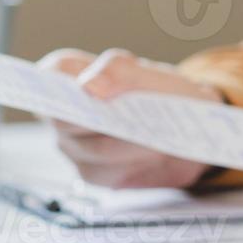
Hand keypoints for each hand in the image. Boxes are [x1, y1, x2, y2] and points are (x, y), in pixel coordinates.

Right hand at [39, 48, 222, 188]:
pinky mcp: (92, 172)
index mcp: (74, 76)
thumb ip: (118, 70)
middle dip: (105, 119)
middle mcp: (65, 112)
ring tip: (157, 136)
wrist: (189, 129)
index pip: (53, 72)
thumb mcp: (149, 74)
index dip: (60, 79)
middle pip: (67, 119)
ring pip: (94, 149)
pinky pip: (108, 171)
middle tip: (136, 117)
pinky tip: (154, 153)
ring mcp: (74, 145)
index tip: (86, 87)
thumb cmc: (162, 94)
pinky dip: (136, 161)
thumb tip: (90, 85)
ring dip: (129, 143)